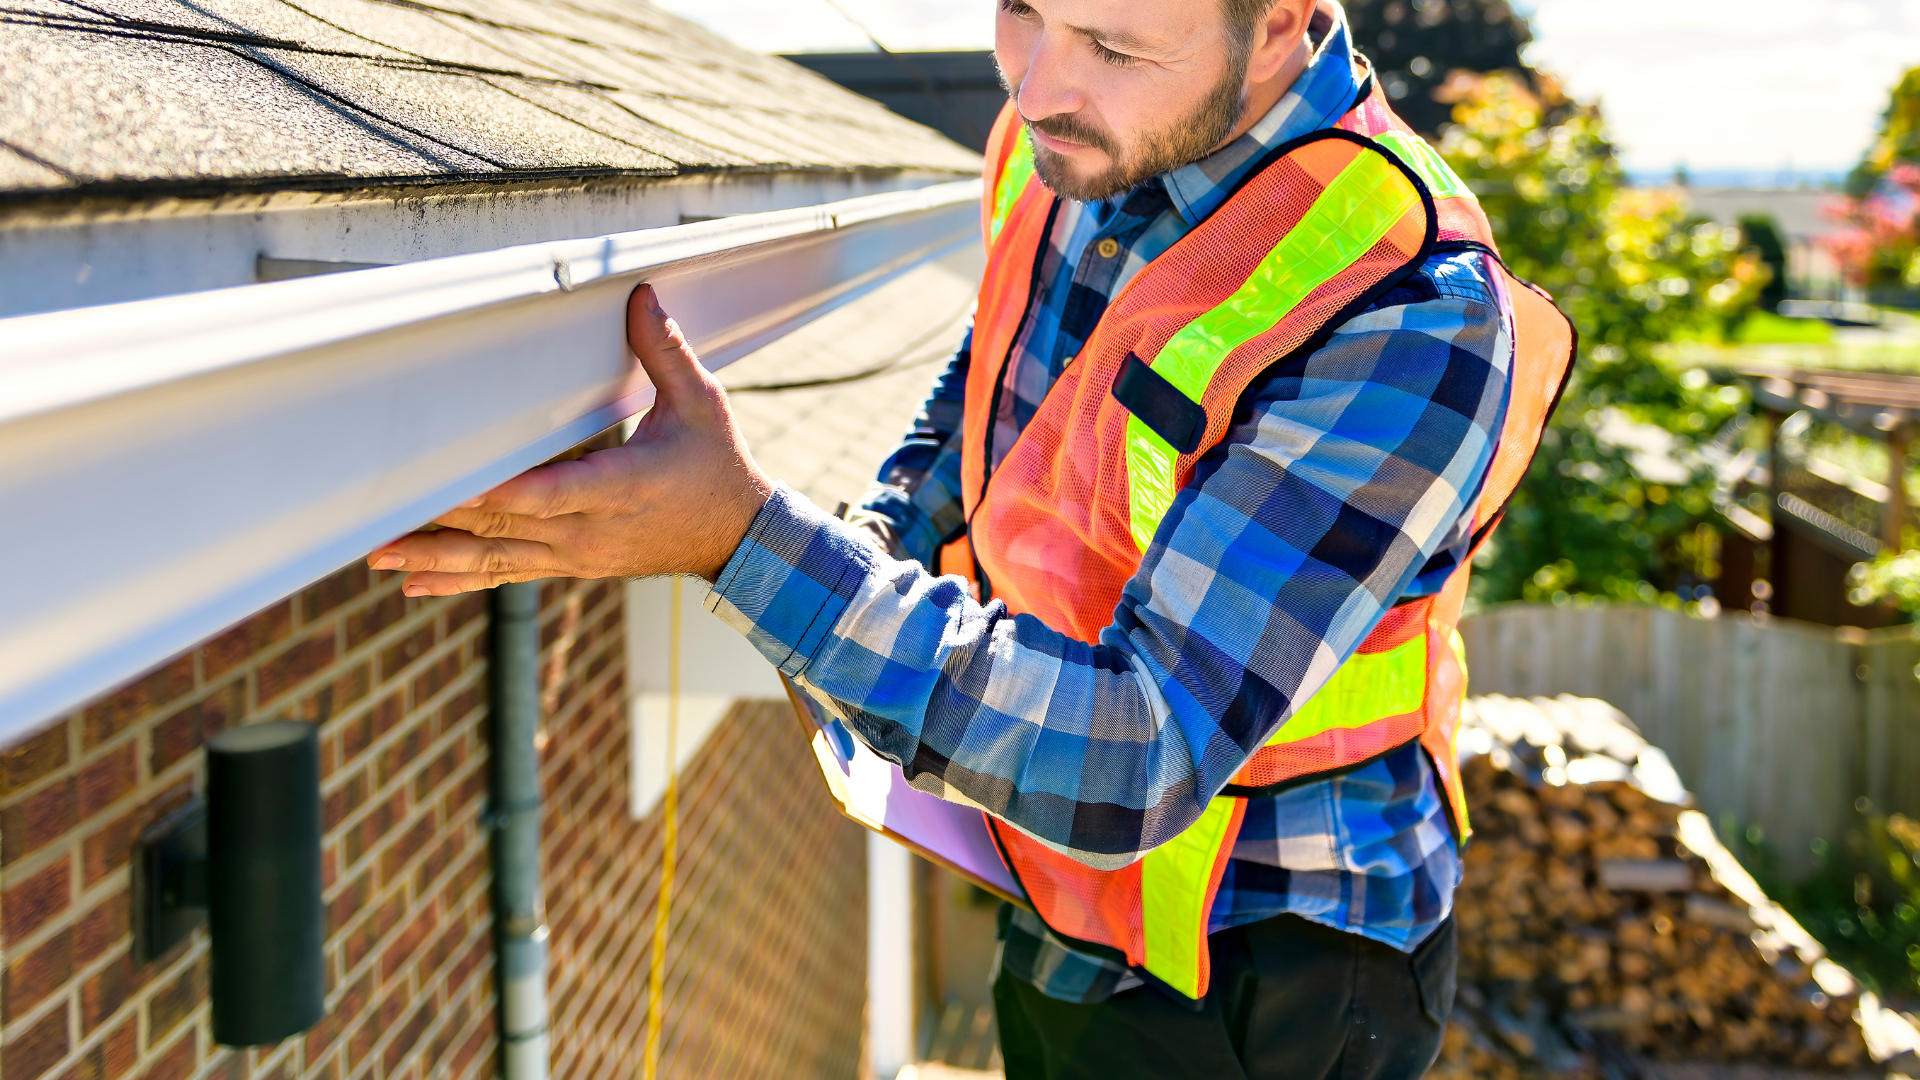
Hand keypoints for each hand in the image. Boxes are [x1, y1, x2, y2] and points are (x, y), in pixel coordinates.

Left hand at [367, 284, 772, 594]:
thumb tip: (639, 295)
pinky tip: (415, 585)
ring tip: (380, 555)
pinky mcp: (571, 565)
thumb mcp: (703, 404)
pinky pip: (508, 574)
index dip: (497, 492)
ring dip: (436, 558)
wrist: (738, 539)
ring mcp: (578, 555)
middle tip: (381, 516)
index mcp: (621, 487)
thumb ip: (664, 351)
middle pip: (505, 526)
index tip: (450, 488)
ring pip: (496, 558)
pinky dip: (460, 580)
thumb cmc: (718, 467)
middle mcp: (591, 531)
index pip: (548, 493)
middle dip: (442, 521)